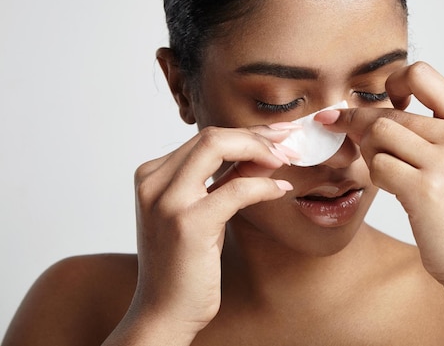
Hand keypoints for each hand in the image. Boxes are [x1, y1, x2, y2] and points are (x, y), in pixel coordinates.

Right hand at [127, 125, 294, 336]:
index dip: (246, 134)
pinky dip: (263, 185)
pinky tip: (281, 189)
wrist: (164, 312)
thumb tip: (260, 154)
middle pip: (211, 135)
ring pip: (217, 146)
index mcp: (152, 175)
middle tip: (288, 144)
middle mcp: (153, 181)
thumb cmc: (184, 264)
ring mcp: (167, 200)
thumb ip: (221, 181)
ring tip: (286, 160)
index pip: (204, 138)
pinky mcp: (188, 222)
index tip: (276, 138)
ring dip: (260, 150)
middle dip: (256, 135)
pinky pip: (236, 188)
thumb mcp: (201, 213)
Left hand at [316, 62, 443, 287]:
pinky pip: (377, 166)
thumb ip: (430, 129)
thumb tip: (370, 109)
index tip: (388, 101)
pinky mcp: (423, 189)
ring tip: (387, 171)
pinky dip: (376, 178)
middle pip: (388, 113)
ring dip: (369, 153)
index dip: (394, 82)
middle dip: (360, 126)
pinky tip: (394, 189)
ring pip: (377, 135)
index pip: (421, 74)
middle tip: (349, 137)